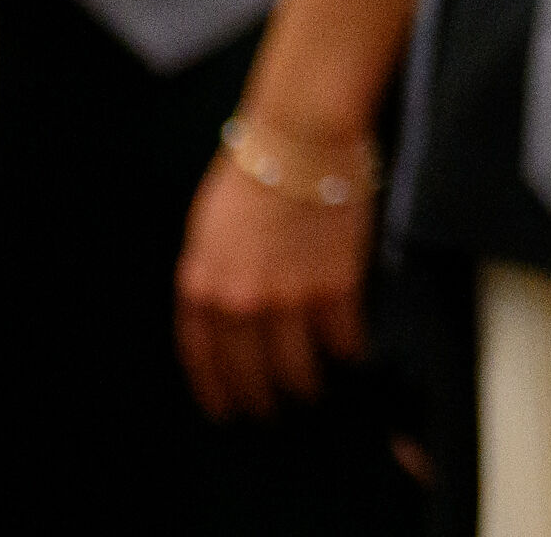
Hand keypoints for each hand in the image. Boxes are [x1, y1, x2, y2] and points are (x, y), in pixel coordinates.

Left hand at [173, 132, 374, 421]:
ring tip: (313, 391)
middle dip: (261, 399)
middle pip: (249, 372)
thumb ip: (211, 276)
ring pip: (297, 367)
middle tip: (272, 411)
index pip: (202, 359)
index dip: (216, 390)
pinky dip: (347, 352)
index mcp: (200, 287)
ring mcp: (288, 299)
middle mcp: (239, 303)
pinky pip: (342, 339)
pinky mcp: (335, 287)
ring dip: (305, 386)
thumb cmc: (253, 173)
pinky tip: (350, 356)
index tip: (227, 409)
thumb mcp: (206, 230)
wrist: (300, 140)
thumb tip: (225, 312)